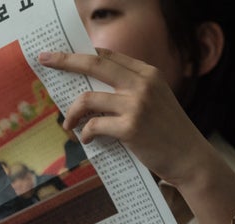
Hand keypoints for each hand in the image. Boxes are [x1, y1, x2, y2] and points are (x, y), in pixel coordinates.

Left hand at [38, 48, 213, 186]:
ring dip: (71, 113)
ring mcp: (137, 105)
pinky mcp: (130, 127)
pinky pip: (93, 126)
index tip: (60, 55)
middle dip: (65, 61)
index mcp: (147, 74)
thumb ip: (128, 90)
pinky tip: (86, 140)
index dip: (82, 54)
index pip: (108, 57)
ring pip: (87, 99)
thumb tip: (87, 91)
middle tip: (44, 60)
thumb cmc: (165, 132)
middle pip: (94, 65)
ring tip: (68, 125)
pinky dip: (84, 134)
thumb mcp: (153, 101)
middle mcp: (142, 84)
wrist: (189, 158)